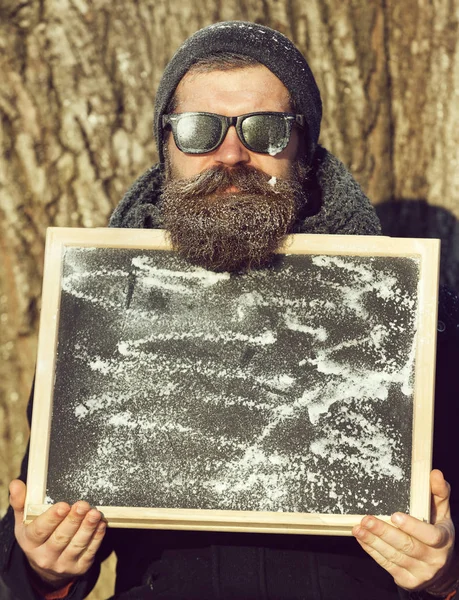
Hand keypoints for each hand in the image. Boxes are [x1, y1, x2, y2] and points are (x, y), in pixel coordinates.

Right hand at [9, 479, 106, 589]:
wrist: (46, 564)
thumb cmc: (36, 534)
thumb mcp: (25, 520)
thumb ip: (20, 502)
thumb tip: (16, 483)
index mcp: (30, 542)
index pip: (39, 531)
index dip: (52, 518)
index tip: (64, 505)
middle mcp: (45, 556)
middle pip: (60, 538)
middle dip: (73, 520)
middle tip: (83, 505)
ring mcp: (62, 564)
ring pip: (76, 545)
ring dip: (87, 528)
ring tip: (95, 513)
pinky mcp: (79, 568)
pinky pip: (89, 552)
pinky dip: (97, 538)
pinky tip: (101, 524)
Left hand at [352, 470, 454, 590]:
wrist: (442, 571)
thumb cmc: (438, 533)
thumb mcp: (442, 513)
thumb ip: (439, 493)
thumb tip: (434, 473)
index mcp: (443, 541)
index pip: (430, 536)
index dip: (412, 526)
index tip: (394, 515)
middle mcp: (433, 559)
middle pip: (406, 546)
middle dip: (384, 532)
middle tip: (366, 519)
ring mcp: (420, 573)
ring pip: (394, 556)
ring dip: (373, 541)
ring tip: (358, 528)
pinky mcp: (407, 580)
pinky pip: (387, 565)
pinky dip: (372, 551)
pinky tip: (362, 538)